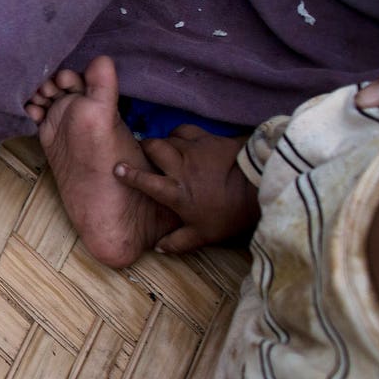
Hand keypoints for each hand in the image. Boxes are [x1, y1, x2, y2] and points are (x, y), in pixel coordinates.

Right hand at [115, 125, 257, 253]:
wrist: (261, 188)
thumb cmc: (231, 215)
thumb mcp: (205, 235)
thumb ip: (179, 242)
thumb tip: (158, 248)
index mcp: (175, 192)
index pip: (144, 181)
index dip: (129, 174)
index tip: (117, 168)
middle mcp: (179, 168)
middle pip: (153, 148)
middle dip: (145, 149)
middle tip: (145, 153)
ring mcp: (194, 150)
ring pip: (169, 138)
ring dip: (165, 142)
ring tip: (167, 148)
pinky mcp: (209, 139)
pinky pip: (187, 130)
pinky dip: (181, 134)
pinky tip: (184, 140)